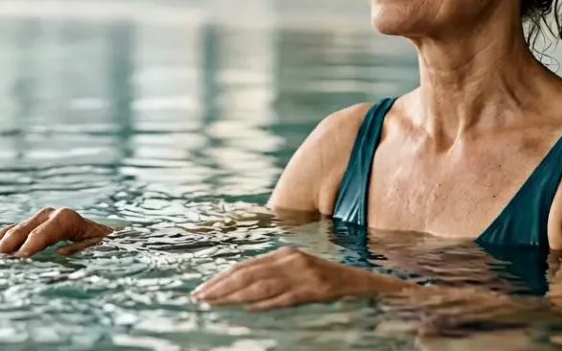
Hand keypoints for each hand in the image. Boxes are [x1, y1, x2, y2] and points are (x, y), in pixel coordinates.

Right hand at [0, 207, 112, 256]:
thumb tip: (59, 253)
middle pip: (24, 229)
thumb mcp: (100, 247)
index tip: (21, 258)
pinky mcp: (32, 225)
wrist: (108, 236)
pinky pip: (10, 230)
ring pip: (13, 229)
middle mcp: (50, 215)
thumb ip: (82, 249)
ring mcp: (39, 219)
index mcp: (67, 218)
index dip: (33, 243)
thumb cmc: (106, 245)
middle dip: (9, 244)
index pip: (46, 230)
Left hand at [192, 246, 405, 309]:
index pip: (245, 266)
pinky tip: (249, 308)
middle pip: (248, 274)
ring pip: (261, 286)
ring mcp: (303, 274)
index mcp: (284, 254)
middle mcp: (291, 260)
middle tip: (200, 298)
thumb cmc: (325, 278)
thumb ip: (272, 274)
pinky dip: (266, 303)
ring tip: (216, 304)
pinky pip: (286, 298)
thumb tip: (240, 288)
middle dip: (220, 287)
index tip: (202, 289)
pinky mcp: (315, 289)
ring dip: (235, 296)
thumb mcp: (296, 269)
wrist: (361, 281)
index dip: (221, 278)